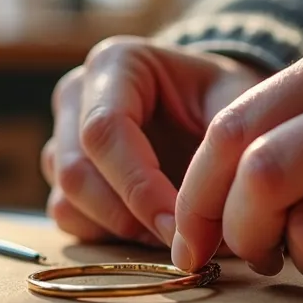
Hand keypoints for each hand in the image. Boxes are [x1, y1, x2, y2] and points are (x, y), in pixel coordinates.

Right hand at [42, 37, 266, 246]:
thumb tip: (212, 222)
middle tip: (182, 239)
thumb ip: (226, 149)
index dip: (139, 187)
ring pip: (67, 200)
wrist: (214, 111)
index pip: (104, 130)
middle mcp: (77, 96)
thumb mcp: (239, 106)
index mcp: (116, 63)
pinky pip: (68, 217)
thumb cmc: (227, 102)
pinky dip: (107, 235)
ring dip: (120, 229)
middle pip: (76, 171)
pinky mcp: (62, 176)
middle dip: (131, 216)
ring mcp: (62, 137)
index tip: (183, 227)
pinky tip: (151, 228)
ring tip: (173, 231)